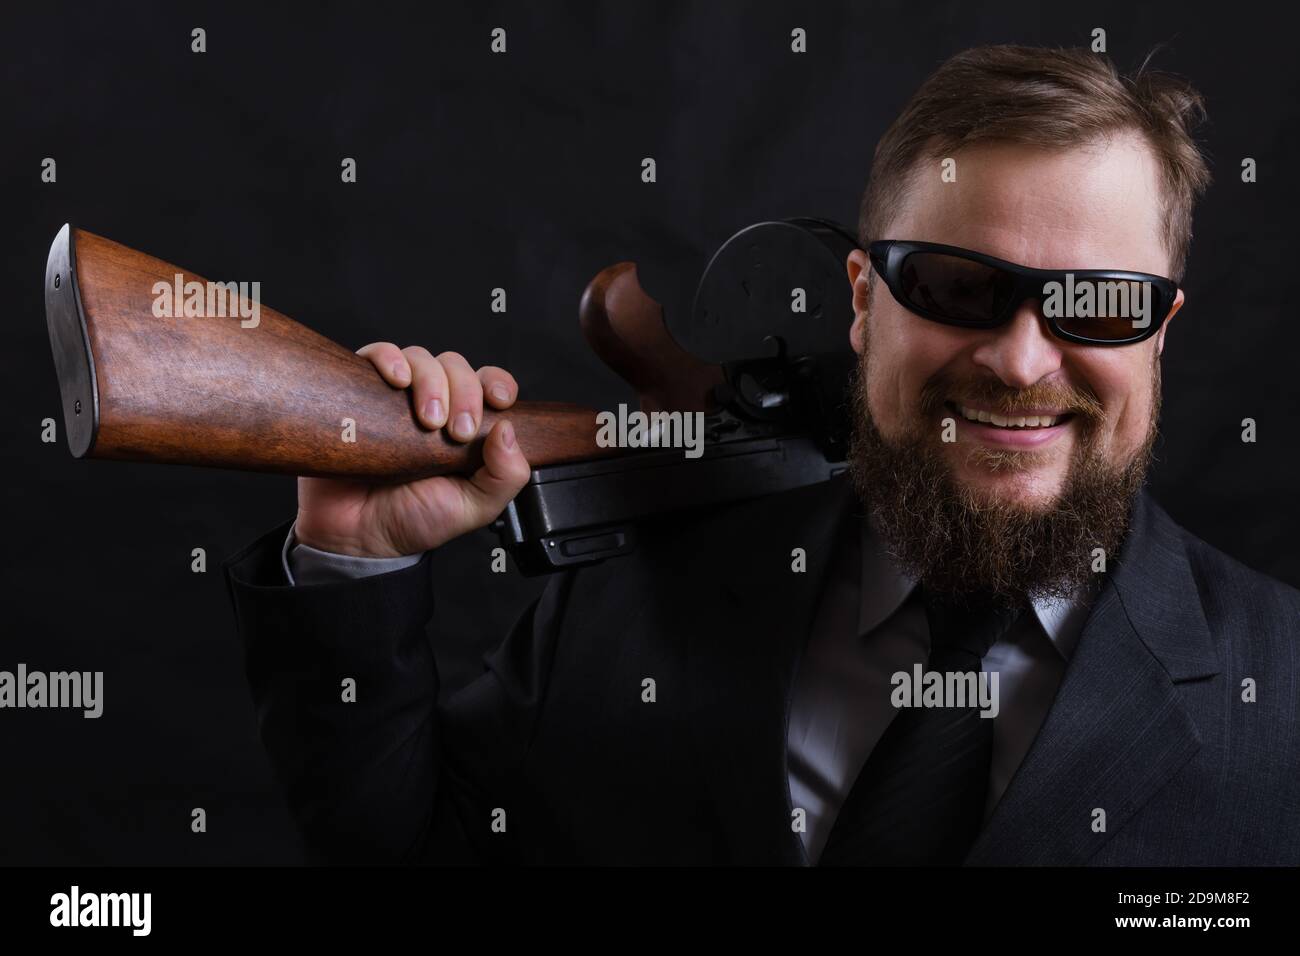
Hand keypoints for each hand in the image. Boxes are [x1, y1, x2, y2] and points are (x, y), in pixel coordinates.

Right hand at [294, 344, 531, 556]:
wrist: (356, 535)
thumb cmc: (412, 519)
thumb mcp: (474, 507)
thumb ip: (505, 477)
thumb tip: (508, 430)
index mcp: (465, 426)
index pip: (489, 384)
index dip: (497, 383)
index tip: (499, 401)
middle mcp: (433, 405)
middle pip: (456, 367)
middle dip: (464, 392)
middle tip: (455, 432)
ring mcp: (397, 397)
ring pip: (421, 358)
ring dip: (431, 381)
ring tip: (426, 421)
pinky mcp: (362, 390)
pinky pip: (376, 354)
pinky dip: (390, 358)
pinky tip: (396, 380)